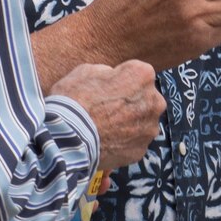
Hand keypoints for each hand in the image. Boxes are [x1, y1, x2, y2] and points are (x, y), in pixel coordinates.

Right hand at [50, 60, 165, 170]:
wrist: (66, 138)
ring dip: (129, 123)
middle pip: (145, 98)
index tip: (106, 88)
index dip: (120, 80)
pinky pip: (134, 142)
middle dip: (130, 102)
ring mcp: (150, 128)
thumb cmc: (74, 100)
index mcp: (143, 75)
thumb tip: (111, 78)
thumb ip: (107, 72)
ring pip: (142, 122)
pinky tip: (106, 141)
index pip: (137, 73)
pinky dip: (123, 142)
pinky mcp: (141, 149)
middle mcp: (155, 101)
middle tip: (106, 109)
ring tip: (105, 127)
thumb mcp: (86, 71)